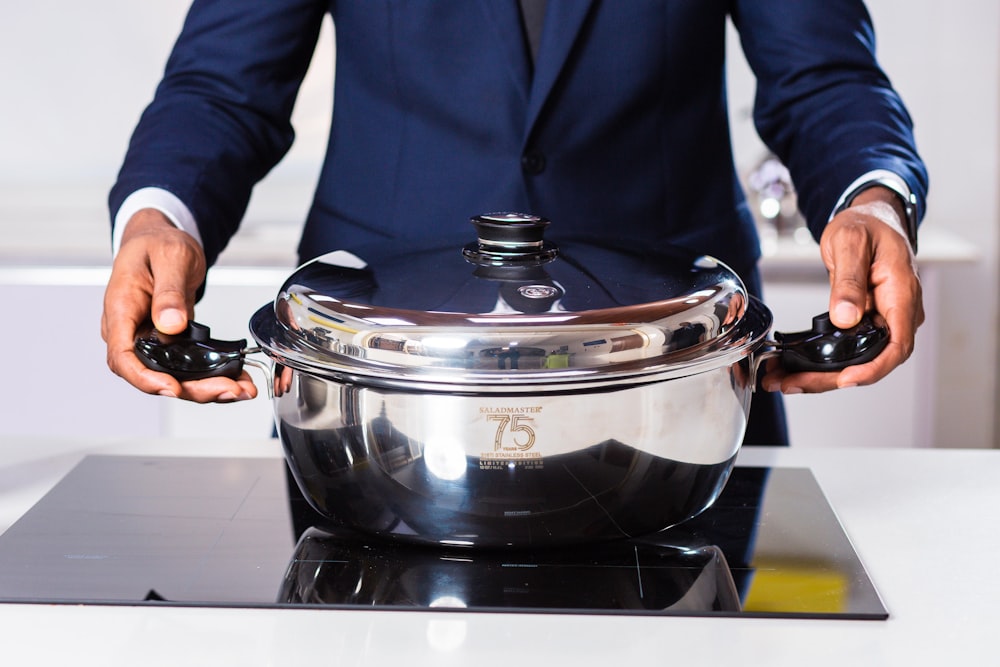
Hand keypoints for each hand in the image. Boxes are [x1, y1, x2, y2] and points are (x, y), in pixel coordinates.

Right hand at [101, 209, 258, 402]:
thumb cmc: (158, 244)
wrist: (161, 240)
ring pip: (171, 376)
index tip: (173, 387)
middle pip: (152, 375)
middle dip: (191, 389)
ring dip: (206, 388)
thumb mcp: (169, 257)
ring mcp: (149, 340)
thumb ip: (169, 291)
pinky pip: (186, 366)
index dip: (145, 378)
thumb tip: (170, 324)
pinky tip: (237, 379)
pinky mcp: (168, 343)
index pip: (123, 357)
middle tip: (229, 390)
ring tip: (241, 389)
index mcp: (121, 310)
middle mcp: (131, 331)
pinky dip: (211, 376)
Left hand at [761, 186, 923, 393]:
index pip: (897, 346)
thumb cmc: (867, 225)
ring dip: (820, 376)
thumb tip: (845, 317)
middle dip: (831, 379)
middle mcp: (897, 314)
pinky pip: (847, 350)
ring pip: (857, 361)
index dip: (872, 369)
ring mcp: (882, 321)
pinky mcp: (866, 323)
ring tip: (782, 381)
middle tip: (791, 383)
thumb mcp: (851, 243)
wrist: (870, 218)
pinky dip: (820, 363)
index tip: (845, 379)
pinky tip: (792, 368)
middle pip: (872, 361)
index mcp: (902, 295)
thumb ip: (848, 280)